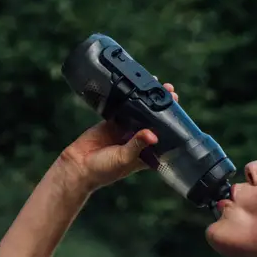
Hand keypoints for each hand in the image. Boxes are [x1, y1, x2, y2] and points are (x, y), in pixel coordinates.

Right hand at [53, 83, 177, 193]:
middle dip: (162, 108)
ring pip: (140, 113)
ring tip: (158, 86)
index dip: (172, 126)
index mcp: (146, 154)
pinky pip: (123, 108)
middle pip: (154, 122)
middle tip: (171, 94)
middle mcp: (138, 141)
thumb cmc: (104, 170)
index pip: (164, 138)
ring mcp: (125, 130)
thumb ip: (137, 145)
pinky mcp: (113, 122)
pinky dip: (129, 99)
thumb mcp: (124, 158)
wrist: (78, 166)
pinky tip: (136, 88)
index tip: (178, 112)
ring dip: (147, 101)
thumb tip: (152, 135)